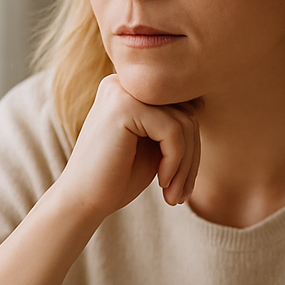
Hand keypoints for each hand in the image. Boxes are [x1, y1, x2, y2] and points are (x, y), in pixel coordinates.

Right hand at [54, 74, 200, 220]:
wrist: (81, 202)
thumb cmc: (117, 178)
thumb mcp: (154, 146)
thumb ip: (174, 123)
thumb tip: (203, 102)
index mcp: (130, 90)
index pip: (183, 106)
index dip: (192, 144)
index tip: (184, 179)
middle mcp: (124, 83)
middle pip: (186, 112)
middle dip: (193, 157)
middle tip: (182, 193)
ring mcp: (122, 91)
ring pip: (184, 123)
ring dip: (187, 165)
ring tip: (174, 194)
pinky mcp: (123, 107)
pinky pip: (173, 131)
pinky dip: (176, 162)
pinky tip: (162, 183)